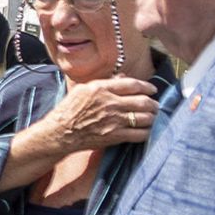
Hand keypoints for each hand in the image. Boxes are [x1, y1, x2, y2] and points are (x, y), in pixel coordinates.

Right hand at [45, 76, 159, 151]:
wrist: (60, 132)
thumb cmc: (69, 110)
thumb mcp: (83, 89)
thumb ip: (105, 83)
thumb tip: (122, 78)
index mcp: (102, 88)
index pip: (132, 84)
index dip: (147, 86)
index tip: (152, 89)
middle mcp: (110, 103)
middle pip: (143, 101)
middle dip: (153, 104)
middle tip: (154, 105)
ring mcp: (114, 120)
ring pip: (145, 118)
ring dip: (152, 117)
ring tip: (152, 117)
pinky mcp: (115, 136)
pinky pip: (139, 134)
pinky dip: (147, 132)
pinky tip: (146, 131)